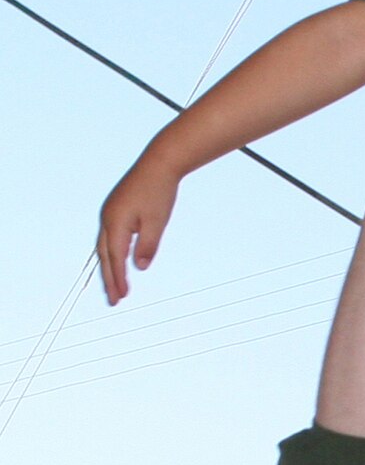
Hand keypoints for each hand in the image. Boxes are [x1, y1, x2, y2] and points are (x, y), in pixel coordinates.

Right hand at [97, 149, 180, 304]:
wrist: (159, 163)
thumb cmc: (158, 191)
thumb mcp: (156, 222)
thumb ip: (146, 246)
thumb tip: (139, 267)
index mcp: (115, 222)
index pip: (115, 258)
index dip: (118, 279)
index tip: (121, 297)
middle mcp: (107, 218)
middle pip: (104, 256)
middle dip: (109, 279)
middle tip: (113, 300)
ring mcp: (110, 213)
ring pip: (105, 247)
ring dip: (109, 267)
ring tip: (114, 287)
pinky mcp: (116, 209)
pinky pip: (110, 237)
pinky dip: (112, 253)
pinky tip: (119, 262)